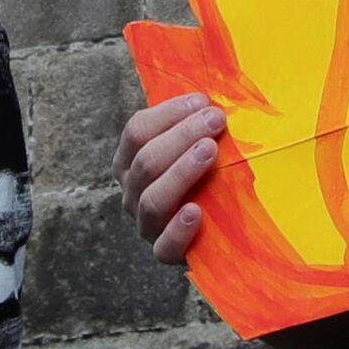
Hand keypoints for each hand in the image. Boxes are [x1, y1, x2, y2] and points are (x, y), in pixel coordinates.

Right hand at [121, 93, 220, 262]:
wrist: (212, 228)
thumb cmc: (204, 175)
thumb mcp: (193, 146)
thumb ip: (195, 125)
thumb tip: (217, 96)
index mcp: (130, 161)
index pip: (136, 131)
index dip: (168, 114)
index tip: (203, 101)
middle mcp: (132, 192)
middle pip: (146, 160)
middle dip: (182, 135)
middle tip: (215, 120)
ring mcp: (145, 224)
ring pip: (153, 199)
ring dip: (182, 171)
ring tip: (210, 152)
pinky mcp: (163, 252)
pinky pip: (164, 246)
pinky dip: (178, 229)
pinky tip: (195, 212)